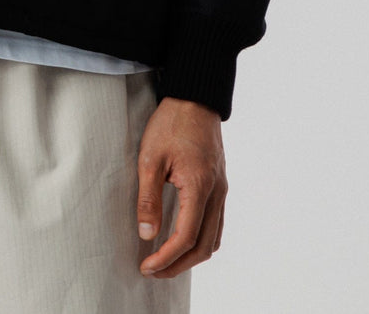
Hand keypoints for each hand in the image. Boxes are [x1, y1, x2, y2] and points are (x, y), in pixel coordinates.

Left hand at [136, 95, 226, 278]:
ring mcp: (222, 189)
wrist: (195, 98)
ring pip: (214, 238)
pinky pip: (217, 223)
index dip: (167, 257)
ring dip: (192, 256)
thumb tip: (146, 234)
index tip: (147, 266)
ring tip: (167, 261)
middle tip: (154, 271)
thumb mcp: (150, 158)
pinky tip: (183, 239)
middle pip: (204, 246)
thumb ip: (148, 198)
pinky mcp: (220, 184)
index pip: (186, 237)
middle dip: (179, 265)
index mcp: (200, 187)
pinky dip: (201, 240)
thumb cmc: (171, 124)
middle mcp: (217, 192)